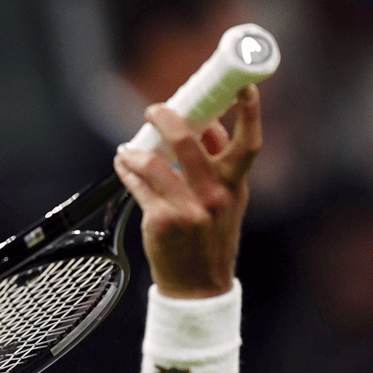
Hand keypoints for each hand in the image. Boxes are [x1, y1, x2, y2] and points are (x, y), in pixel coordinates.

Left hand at [113, 85, 262, 298]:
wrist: (198, 286)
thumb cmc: (211, 237)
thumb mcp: (228, 200)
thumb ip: (219, 162)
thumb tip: (209, 122)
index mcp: (235, 184)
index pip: (249, 142)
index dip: (249, 112)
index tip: (242, 86)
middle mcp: (215, 195)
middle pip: (188, 142)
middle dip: (167, 118)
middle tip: (154, 110)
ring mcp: (188, 209)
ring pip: (154, 163)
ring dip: (136, 150)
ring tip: (128, 148)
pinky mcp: (162, 221)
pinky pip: (137, 185)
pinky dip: (127, 170)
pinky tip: (123, 165)